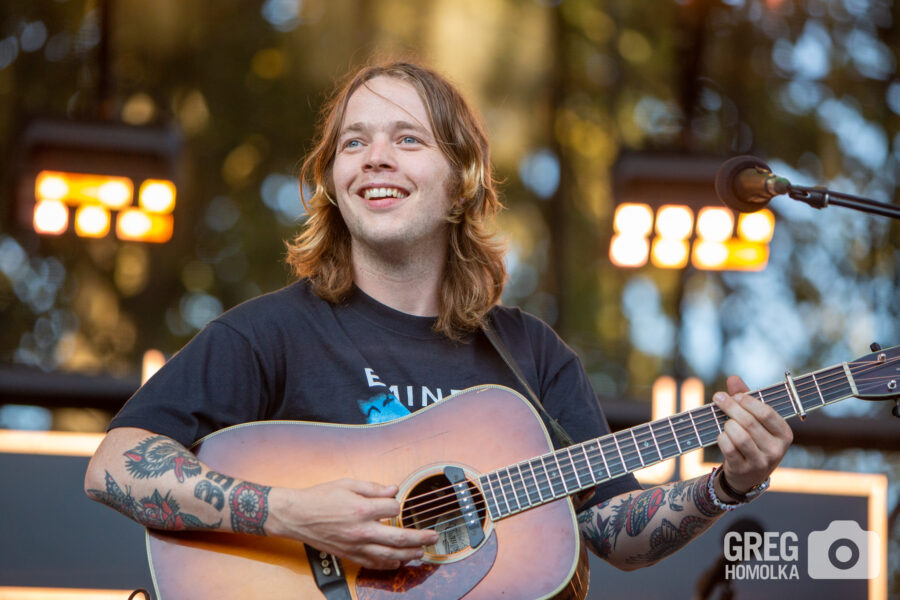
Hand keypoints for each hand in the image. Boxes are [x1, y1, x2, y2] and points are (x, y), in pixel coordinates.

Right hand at [268, 478, 438, 569]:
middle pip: (399, 537)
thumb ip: (373, 487)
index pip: (393, 507)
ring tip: (422, 552)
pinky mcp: (350, 555)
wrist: (296, 516)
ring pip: (390, 554)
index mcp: (361, 508)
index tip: (396, 501)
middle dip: (420, 537)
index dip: (397, 503)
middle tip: (433, 536)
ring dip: (409, 554)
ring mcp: (356, 546)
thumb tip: (393, 489)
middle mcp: (361, 530)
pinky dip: (389, 564)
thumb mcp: (347, 484)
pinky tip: (398, 561)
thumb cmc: (319, 498)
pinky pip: (374, 563)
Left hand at [712, 375, 793, 497]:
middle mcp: (777, 449)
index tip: (735, 395)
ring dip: (727, 425)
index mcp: (785, 434)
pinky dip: (722, 438)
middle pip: (750, 422)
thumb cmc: (753, 439)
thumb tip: (733, 378)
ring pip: (740, 436)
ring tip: (725, 422)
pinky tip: (722, 436)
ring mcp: (761, 462)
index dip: (748, 401)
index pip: (766, 413)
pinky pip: (729, 448)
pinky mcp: (744, 469)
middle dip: (731, 407)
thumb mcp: (755, 420)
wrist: (748, 475)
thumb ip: (746, 398)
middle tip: (718, 398)